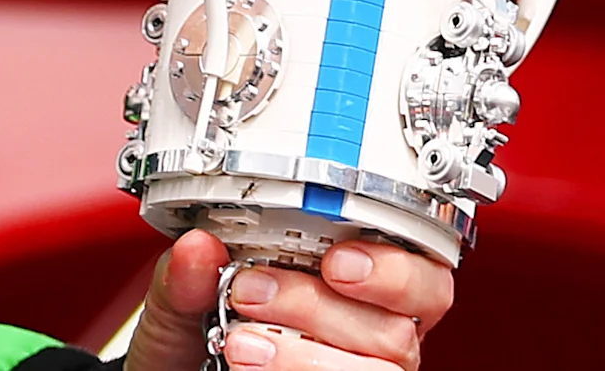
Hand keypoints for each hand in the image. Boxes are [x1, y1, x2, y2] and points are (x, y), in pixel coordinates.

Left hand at [124, 230, 451, 370]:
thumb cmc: (193, 341)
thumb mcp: (181, 302)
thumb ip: (186, 275)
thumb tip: (197, 247)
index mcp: (357, 293)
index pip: (422, 278)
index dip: (395, 269)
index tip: (338, 261)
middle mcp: (368, 343)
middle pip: (399, 331)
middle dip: (324, 309)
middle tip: (255, 293)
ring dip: (304, 357)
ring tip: (240, 344)